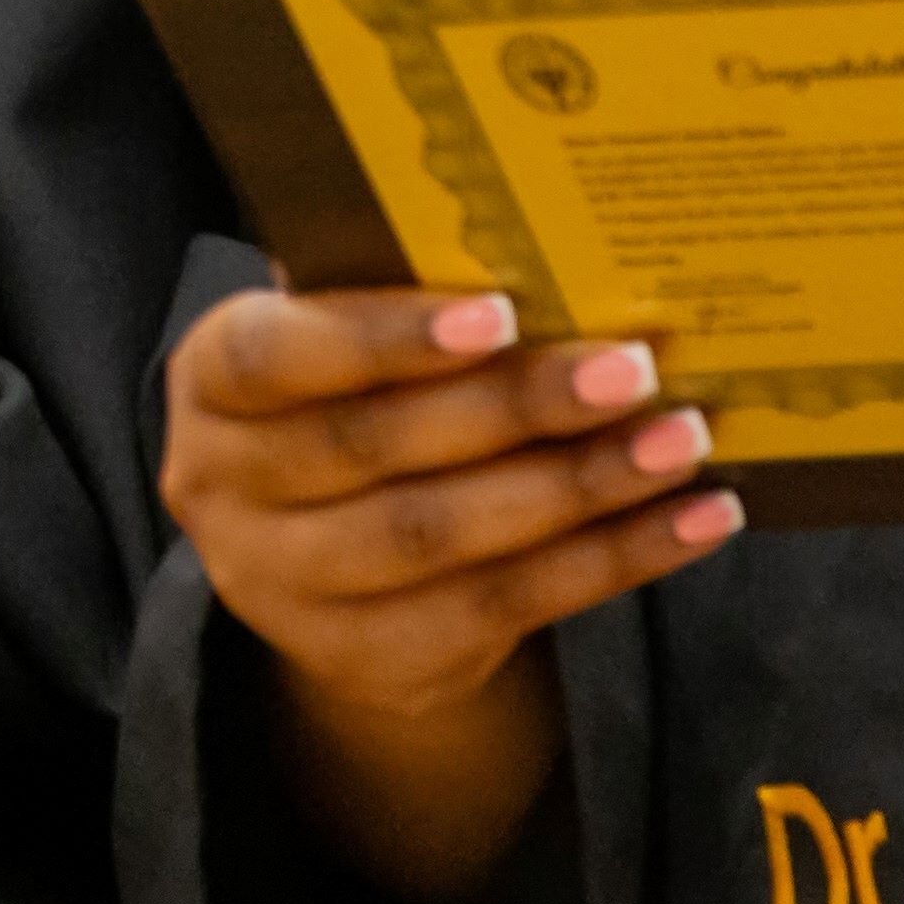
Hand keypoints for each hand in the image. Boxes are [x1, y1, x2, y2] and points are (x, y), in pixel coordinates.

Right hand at [160, 283, 737, 903]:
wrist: (318, 566)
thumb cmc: (345, 399)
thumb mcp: (332, 340)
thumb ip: (393, 297)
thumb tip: (542, 243)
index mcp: (211, 382)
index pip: (278, 358)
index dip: (384, 338)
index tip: (500, 312)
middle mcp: (224, 489)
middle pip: (376, 450)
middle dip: (515, 407)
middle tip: (631, 369)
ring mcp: (287, 589)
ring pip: (444, 539)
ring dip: (578, 487)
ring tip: (678, 441)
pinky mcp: (371, 659)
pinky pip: (505, 608)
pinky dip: (611, 560)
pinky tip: (692, 520)